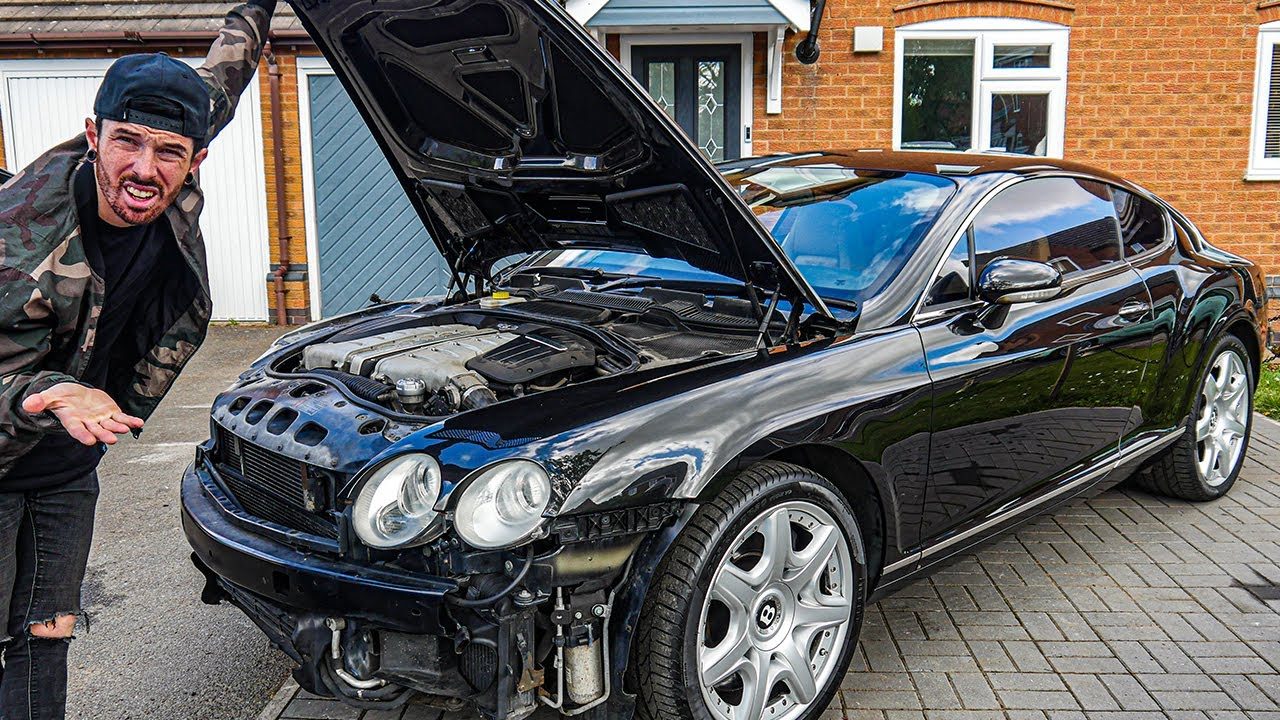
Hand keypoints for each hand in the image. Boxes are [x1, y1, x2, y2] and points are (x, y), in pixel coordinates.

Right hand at [21, 383, 143, 445]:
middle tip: (112, 439)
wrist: (75, 394)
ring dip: (118, 428)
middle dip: (104, 435)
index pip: (77, 430)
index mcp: (72, 421)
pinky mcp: (112, 413)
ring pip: (110, 425)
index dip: (83, 435)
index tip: (89, 441)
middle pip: (96, 430)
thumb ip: (41, 401)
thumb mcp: (51, 396)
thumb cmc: (62, 397)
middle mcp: (88, 423)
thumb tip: (27, 404)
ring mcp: (101, 419)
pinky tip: (138, 423)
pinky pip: (122, 418)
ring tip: (125, 429)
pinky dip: (130, 421)